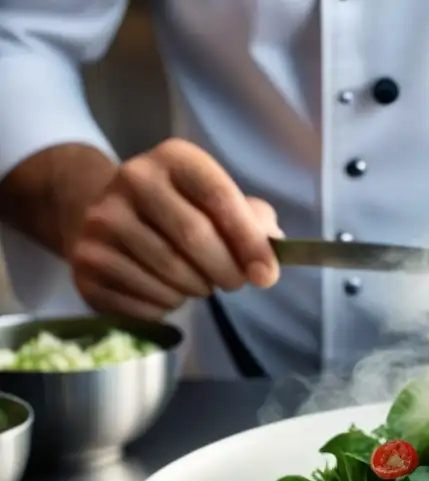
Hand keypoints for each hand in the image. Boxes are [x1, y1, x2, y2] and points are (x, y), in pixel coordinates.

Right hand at [67, 139, 281, 318]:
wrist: (110, 217)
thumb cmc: (182, 212)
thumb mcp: (220, 202)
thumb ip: (254, 221)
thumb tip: (274, 249)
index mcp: (174, 158)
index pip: (220, 197)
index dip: (250, 242)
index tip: (268, 276)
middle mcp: (131, 179)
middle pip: (194, 237)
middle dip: (226, 271)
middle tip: (234, 283)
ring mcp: (101, 221)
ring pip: (170, 274)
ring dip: (197, 289)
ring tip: (198, 282)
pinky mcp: (85, 263)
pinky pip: (144, 300)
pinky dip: (167, 306)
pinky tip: (166, 291)